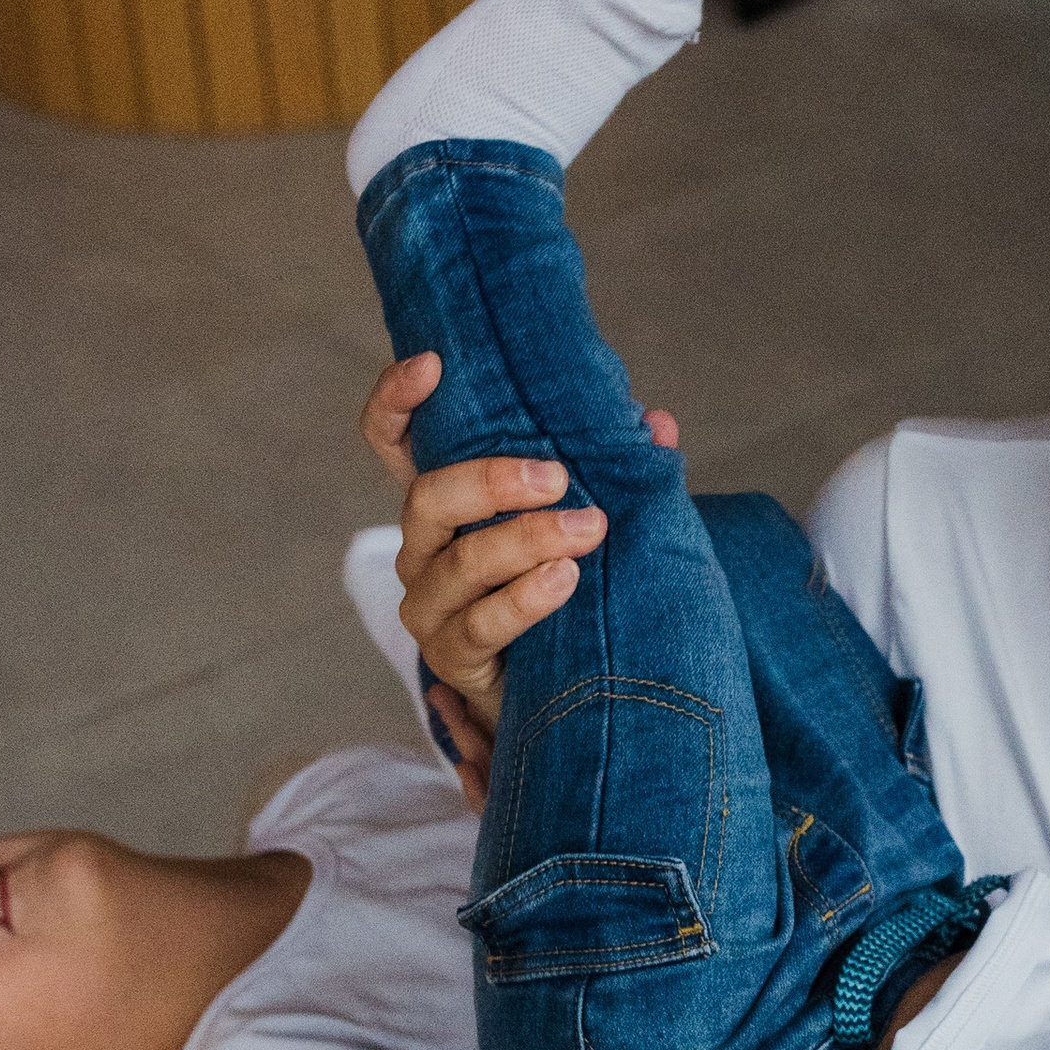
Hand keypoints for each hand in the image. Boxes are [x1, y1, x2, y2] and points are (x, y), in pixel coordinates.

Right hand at [359, 354, 680, 805]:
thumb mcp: (586, 517)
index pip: (391, 442)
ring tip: (587, 530)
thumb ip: (616, 470)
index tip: (432, 364)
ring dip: (524, 541)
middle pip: (427, 499)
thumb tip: (657, 425)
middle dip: (491, 482)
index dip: (396, 402)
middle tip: (558, 476)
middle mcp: (423, 550)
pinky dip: (523, 599)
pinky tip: (564, 579)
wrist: (565, 684)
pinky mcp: (452, 659)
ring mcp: (430, 607)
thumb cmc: (570, 584)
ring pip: (458, 564)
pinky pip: (479, 625)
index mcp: (445, 503)